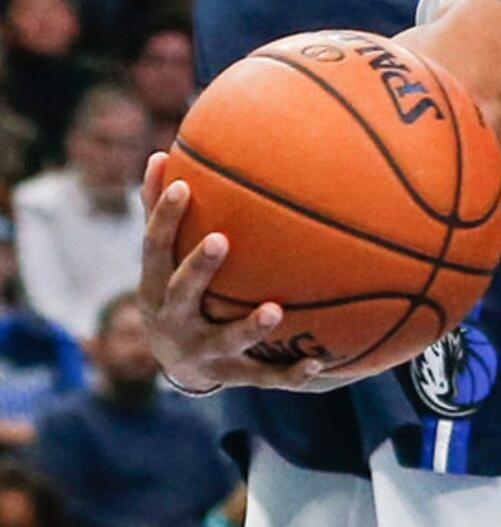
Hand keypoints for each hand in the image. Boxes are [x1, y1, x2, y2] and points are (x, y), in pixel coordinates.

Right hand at [139, 151, 325, 392]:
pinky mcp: (231, 375)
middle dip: (199, 267)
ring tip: (276, 309)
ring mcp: (203, 351)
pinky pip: (263, 376)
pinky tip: (318, 362)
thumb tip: (161, 151)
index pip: (155, 248)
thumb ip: (161, 209)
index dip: (165, 218)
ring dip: (249, 327)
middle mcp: (173, 321)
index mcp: (157, 286)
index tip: (184, 185)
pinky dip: (289, 373)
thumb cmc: (175, 290)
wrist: (177, 366)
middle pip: (184, 293)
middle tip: (221, 238)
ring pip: (226, 341)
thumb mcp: (163, 257)